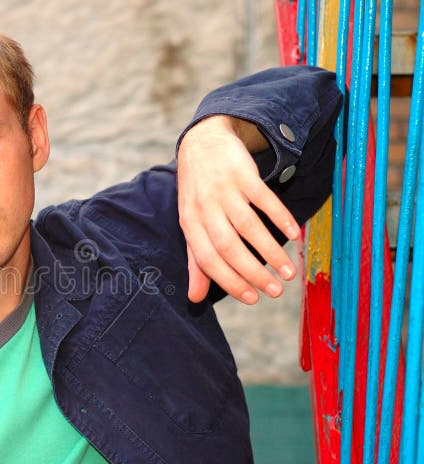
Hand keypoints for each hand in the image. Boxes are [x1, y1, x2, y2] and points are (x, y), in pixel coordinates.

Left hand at [177, 115, 301, 303]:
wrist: (202, 143)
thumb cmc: (198, 193)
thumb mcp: (191, 224)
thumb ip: (195, 261)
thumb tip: (195, 298)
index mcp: (190, 224)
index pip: (208, 260)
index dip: (229, 281)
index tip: (252, 299)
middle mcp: (205, 208)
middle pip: (228, 247)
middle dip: (253, 272)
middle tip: (276, 292)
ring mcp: (224, 190)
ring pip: (248, 226)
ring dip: (271, 251)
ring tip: (289, 272)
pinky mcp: (243, 174)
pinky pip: (264, 199)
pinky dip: (280, 217)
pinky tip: (294, 235)